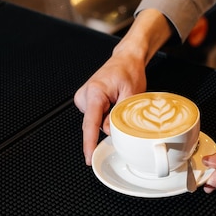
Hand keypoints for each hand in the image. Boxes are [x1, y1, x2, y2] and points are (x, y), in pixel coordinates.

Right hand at [74, 9, 173, 164]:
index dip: (89, 143)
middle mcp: (85, 95)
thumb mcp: (131, 95)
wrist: (126, 59)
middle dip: (107, 125)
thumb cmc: (129, 71)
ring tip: (117, 100)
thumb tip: (109, 132)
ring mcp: (84, 98)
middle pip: (93, 124)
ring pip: (95, 121)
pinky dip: (105, 115)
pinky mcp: (86, 100)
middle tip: (121, 106)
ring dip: (107, 118)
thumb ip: (119, 116)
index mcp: (95, 92)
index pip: (90, 123)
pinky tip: (113, 102)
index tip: (88, 156)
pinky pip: (95, 116)